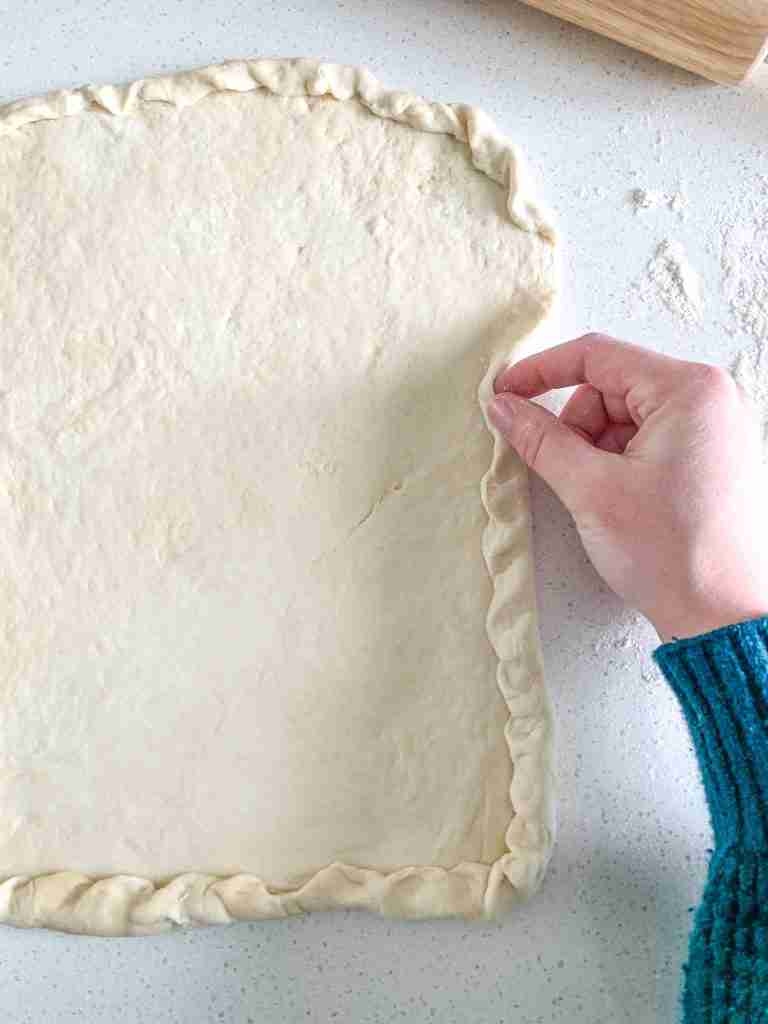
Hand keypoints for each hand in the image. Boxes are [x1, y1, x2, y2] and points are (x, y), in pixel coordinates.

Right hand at [489, 333, 767, 641]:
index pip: (596, 355)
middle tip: (572, 475)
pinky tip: (620, 501)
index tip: (503, 395)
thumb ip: (540, 439)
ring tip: (603, 498)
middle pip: (610, 387)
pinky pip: (646, 439)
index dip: (540, 372)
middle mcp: (708, 398)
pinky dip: (618, 463)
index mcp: (688, 390)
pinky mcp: (708, 456)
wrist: (722, 616)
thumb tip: (502, 407)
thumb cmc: (672, 553)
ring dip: (596, 450)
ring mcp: (712, 428)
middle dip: (576, 427)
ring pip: (624, 416)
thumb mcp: (591, 489)